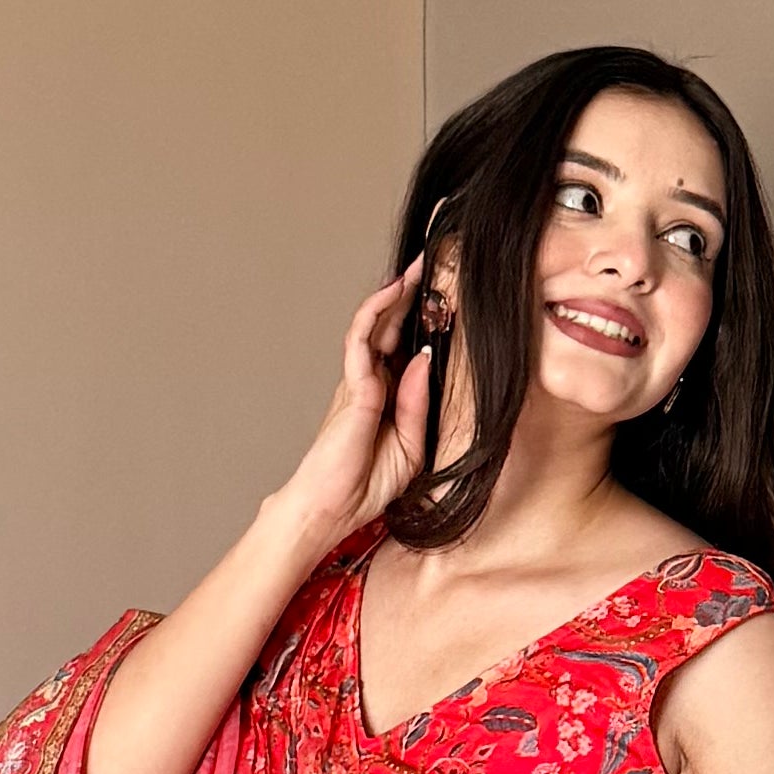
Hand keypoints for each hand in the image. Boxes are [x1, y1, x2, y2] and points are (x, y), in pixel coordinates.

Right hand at [282, 268, 446, 546]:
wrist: (330, 509)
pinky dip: (377, 313)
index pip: (404, 349)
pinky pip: (363, 340)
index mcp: (385, 399)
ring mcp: (357, 383)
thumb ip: (418, 404)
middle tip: (431, 264)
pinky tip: (394, 293)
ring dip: (394, 294)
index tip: (443, 298)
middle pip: (390, 329)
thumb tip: (423, 358)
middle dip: (410, 296)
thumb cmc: (363, 485)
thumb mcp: (411, 447)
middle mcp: (369, 384)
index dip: (421, 322)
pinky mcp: (352, 388)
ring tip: (416, 267)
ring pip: (375, 326)